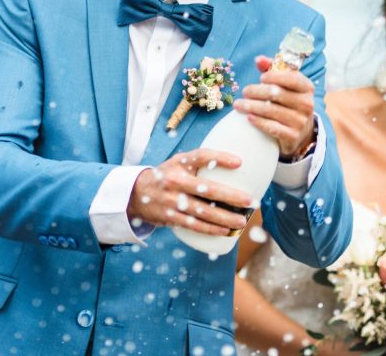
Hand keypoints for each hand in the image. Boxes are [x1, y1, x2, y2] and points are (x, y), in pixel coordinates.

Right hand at [127, 149, 252, 235]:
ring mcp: (171, 200)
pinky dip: (211, 229)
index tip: (239, 162)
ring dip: (225, 217)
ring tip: (242, 220)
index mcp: (179, 163)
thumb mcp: (178, 163)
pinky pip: (194, 224)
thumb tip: (235, 163)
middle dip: (231, 196)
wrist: (136, 193)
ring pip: (203, 211)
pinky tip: (225, 230)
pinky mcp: (170, 216)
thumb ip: (200, 162)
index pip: (201, 156)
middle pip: (207, 188)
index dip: (220, 158)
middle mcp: (174, 180)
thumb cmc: (167, 176)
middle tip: (249, 201)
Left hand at [233, 55, 316, 158]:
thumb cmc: (288, 101)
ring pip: (271, 111)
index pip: (291, 78)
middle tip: (244, 91)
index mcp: (307, 87)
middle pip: (276, 94)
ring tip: (239, 104)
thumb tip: (259, 59)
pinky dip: (258, 122)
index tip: (260, 78)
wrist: (300, 131)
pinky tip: (248, 117)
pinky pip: (272, 127)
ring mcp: (300, 121)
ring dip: (251, 106)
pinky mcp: (292, 136)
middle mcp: (306, 104)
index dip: (274, 76)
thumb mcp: (285, 84)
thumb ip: (272, 69)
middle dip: (256, 91)